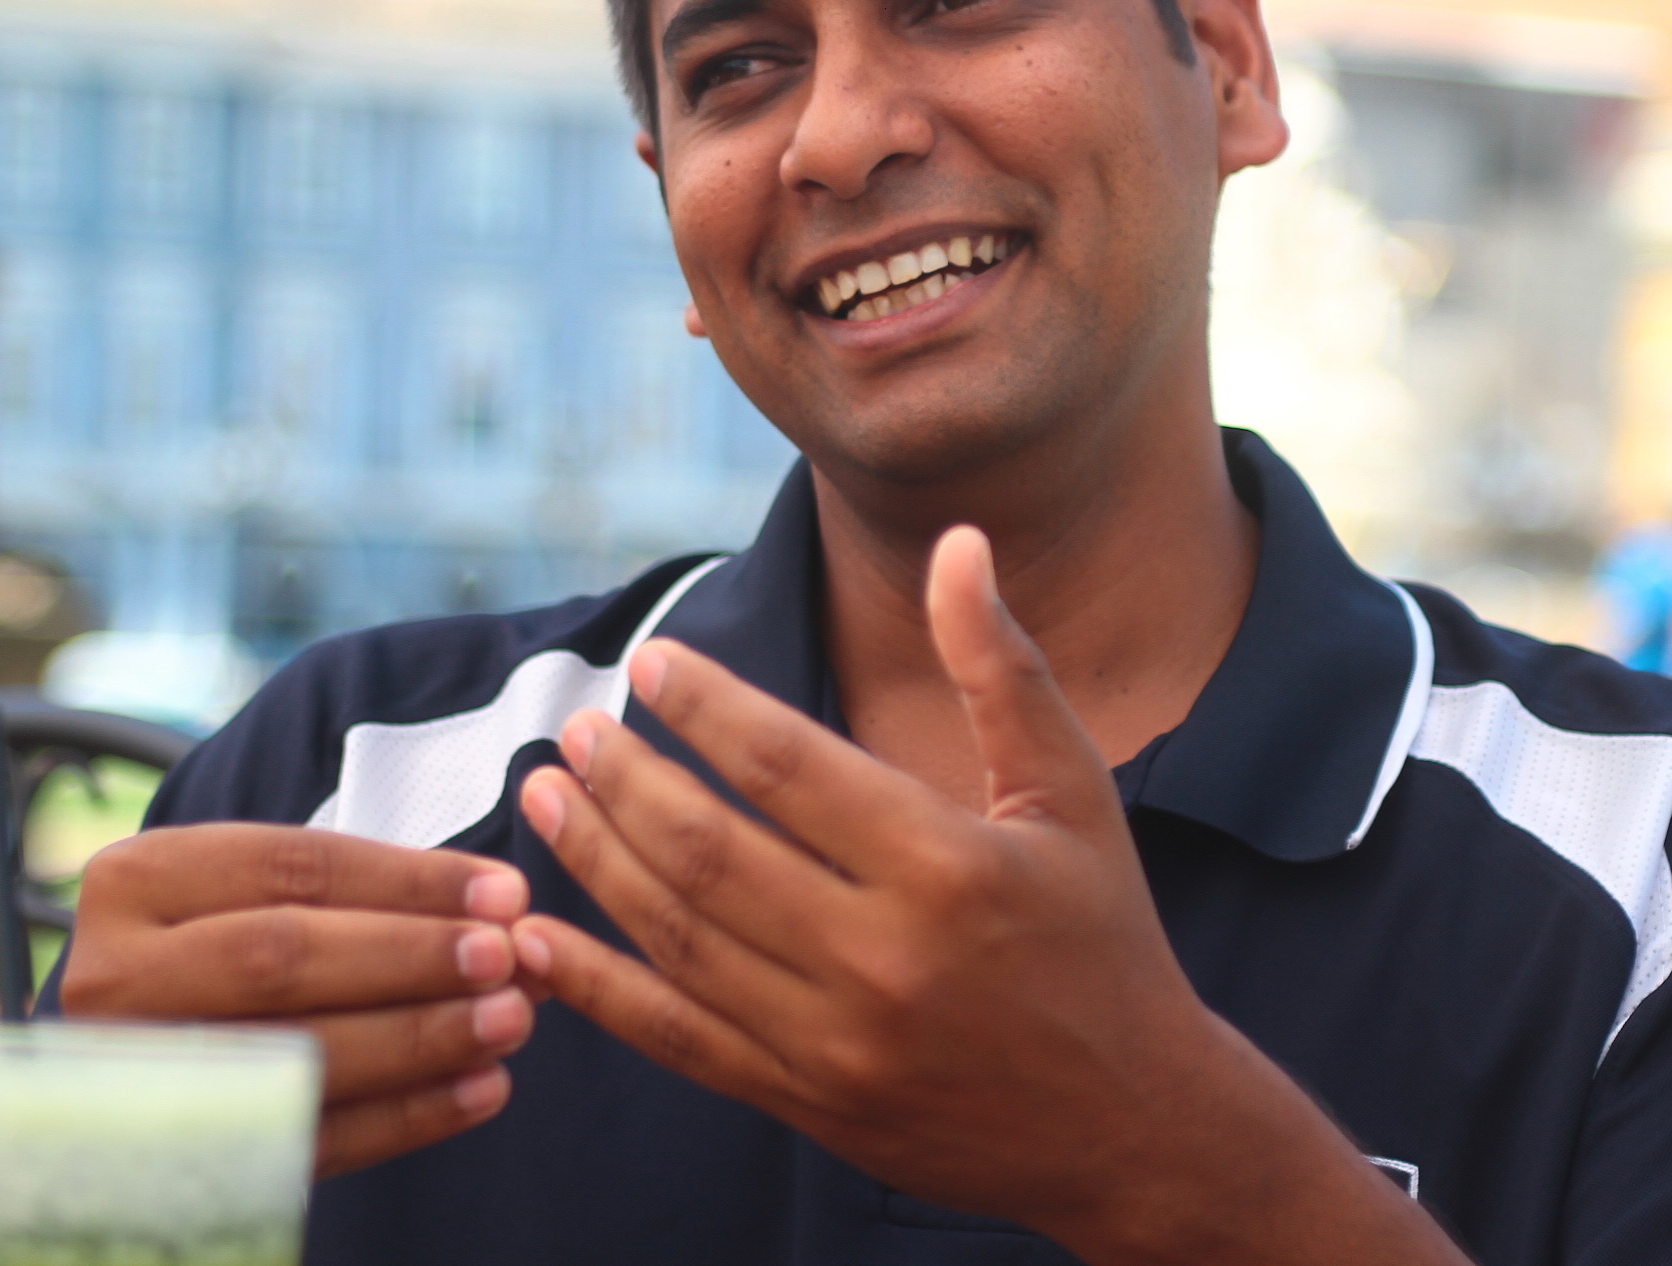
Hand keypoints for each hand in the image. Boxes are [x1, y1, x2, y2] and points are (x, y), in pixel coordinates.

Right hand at [65, 823, 536, 1177]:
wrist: (117, 1078)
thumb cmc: (212, 954)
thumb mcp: (245, 898)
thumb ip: (355, 896)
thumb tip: (503, 906)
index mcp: (137, 880)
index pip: (292, 865)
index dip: (408, 879)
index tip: (505, 893)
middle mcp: (116, 974)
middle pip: (285, 954)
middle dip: (413, 956)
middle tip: (509, 958)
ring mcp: (138, 1074)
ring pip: (298, 1050)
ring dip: (422, 1035)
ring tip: (510, 1020)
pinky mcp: (177, 1154)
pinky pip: (308, 1137)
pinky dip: (405, 1116)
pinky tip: (478, 1089)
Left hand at [512, 527, 1463, 1265]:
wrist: (1131, 1127)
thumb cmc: (1101, 937)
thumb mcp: (1074, 793)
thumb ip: (1002, 669)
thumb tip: (960, 543)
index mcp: (950, 866)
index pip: (790, 766)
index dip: (706, 706)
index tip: (651, 665)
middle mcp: (885, 958)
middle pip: (713, 852)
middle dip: (626, 781)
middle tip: (579, 730)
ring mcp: (838, 1042)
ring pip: (680, 940)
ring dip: (597, 861)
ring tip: (544, 796)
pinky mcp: (808, 1103)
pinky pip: (678, 1040)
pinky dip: (598, 990)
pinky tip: (540, 938)